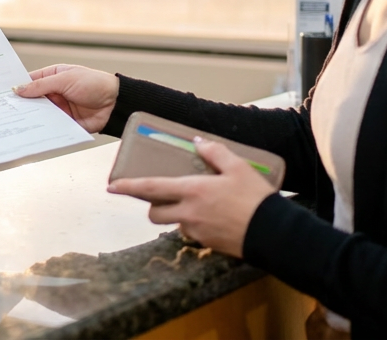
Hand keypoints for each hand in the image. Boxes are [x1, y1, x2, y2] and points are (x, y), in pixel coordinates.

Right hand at [13, 65, 118, 132]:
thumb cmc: (95, 84)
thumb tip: (18, 89)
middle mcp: (54, 93)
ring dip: (29, 116)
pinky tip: (30, 130)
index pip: (30, 81)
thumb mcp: (65, 79)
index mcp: (54, 77)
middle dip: (20, 104)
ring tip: (13, 120)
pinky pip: (49, 125)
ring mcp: (59, 108)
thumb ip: (41, 85)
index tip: (1, 92)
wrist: (116, 103)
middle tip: (3, 109)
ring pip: (39, 113)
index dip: (18, 86)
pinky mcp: (64, 122)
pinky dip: (41, 127)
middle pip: (32, 99)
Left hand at [106, 138, 273, 257]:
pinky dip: (195, 224)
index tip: (112, 187)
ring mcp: (196, 231)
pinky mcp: (207, 244)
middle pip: (155, 213)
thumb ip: (216, 152)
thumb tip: (198, 142)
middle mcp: (188, 213)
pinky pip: (192, 233)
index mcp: (192, 191)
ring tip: (197, 204)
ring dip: (177, 214)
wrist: (273, 233)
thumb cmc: (256, 199)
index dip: (129, 187)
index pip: (151, 188)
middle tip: (164, 195)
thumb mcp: (238, 168)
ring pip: (174, 223)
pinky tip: (213, 216)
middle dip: (153, 205)